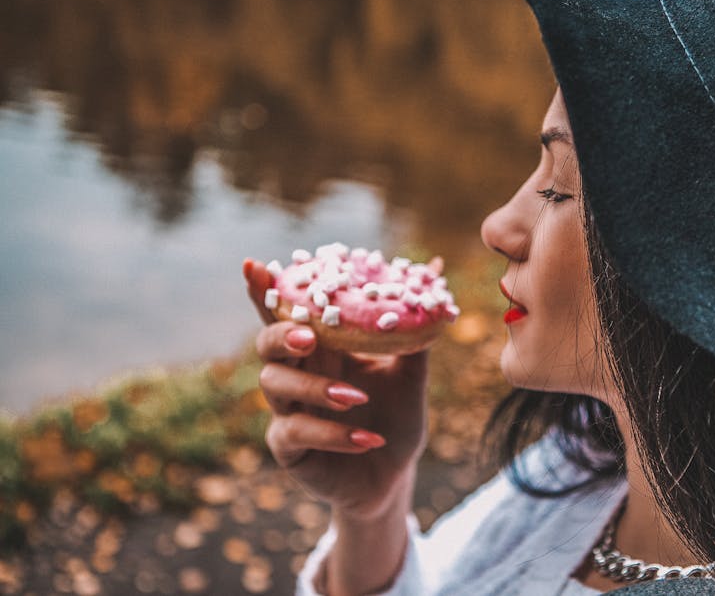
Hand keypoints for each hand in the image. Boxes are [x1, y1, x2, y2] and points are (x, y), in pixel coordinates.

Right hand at [242, 259, 427, 520]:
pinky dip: (331, 434)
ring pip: (275, 386)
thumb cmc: (396, 420)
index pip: (287, 314)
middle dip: (281, 335)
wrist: (395, 476)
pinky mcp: (288, 448)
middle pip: (267, 345)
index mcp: (320, 349)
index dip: (265, 291)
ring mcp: (287, 411)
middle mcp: (296, 374)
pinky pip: (295, 433)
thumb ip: (415, 332)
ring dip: (316, 388)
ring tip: (357, 399)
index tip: (253, 264)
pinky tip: (367, 440)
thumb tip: (435, 273)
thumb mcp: (411, 375)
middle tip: (310, 336)